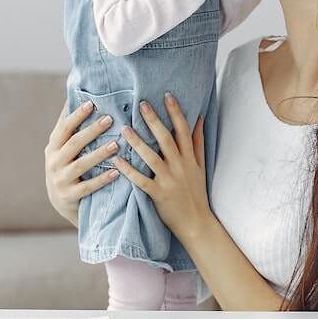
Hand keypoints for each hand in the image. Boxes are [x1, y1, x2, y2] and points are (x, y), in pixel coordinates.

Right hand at [44, 100, 119, 226]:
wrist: (60, 200)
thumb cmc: (67, 165)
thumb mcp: (62, 147)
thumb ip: (70, 127)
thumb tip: (76, 94)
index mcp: (53, 146)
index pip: (64, 127)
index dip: (77, 115)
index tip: (91, 103)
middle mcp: (53, 161)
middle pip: (74, 143)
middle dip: (92, 131)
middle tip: (109, 119)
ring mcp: (60, 179)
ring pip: (81, 164)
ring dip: (99, 154)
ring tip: (116, 144)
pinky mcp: (69, 196)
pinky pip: (87, 187)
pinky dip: (102, 179)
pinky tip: (116, 172)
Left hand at [112, 93, 211, 242]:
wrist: (197, 223)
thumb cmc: (197, 193)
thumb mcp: (200, 166)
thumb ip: (198, 143)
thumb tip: (198, 119)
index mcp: (190, 158)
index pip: (183, 130)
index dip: (176, 112)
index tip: (167, 95)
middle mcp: (180, 166)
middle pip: (166, 139)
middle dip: (154, 120)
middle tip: (141, 104)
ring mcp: (169, 181)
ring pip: (152, 157)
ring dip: (137, 142)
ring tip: (123, 128)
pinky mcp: (158, 195)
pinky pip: (141, 181)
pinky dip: (129, 170)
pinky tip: (117, 160)